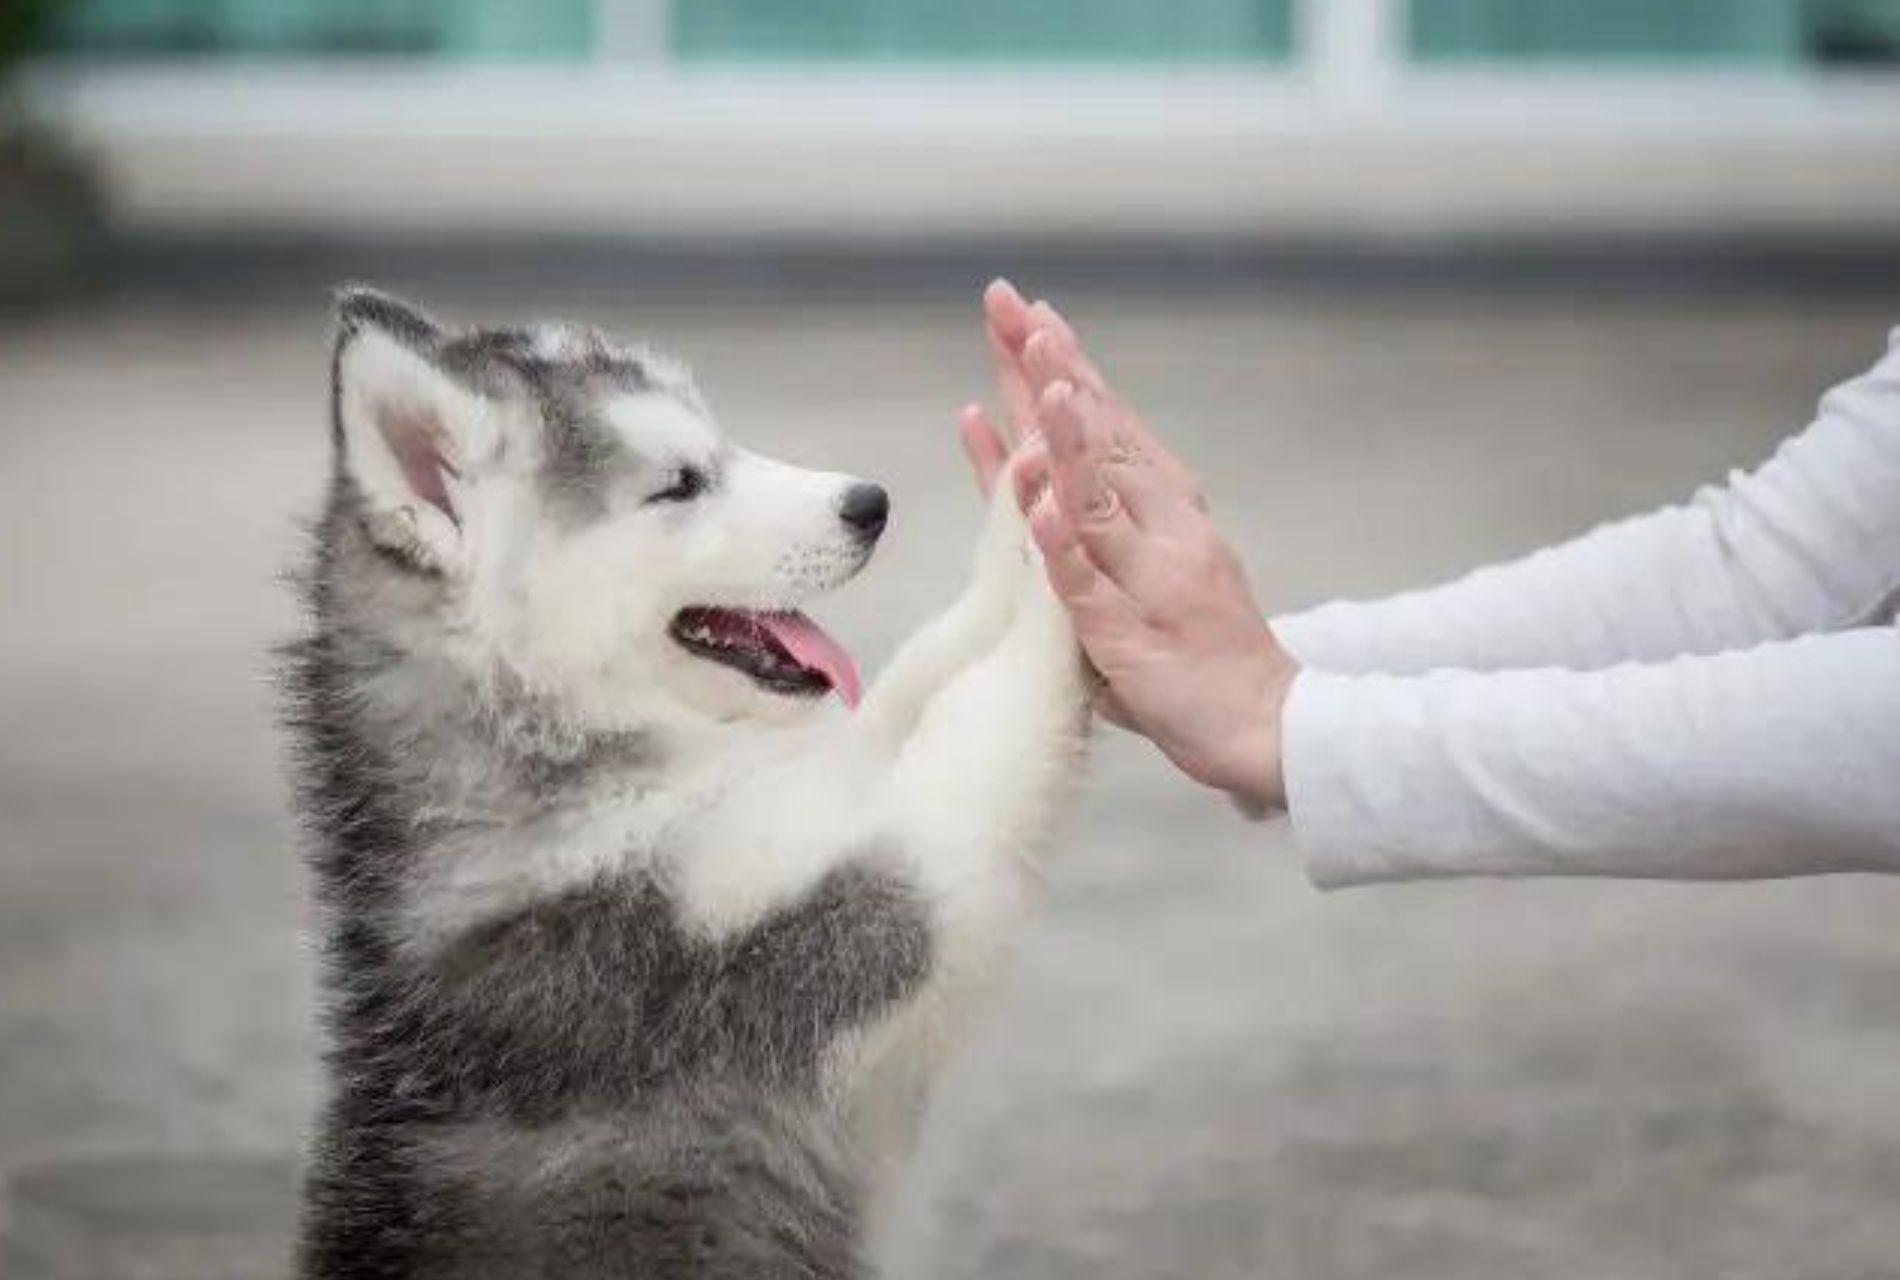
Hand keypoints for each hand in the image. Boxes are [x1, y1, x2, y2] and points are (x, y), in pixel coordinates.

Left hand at [963, 280, 1299, 813]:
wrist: (1264, 723)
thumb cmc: (1194, 644)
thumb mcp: (1142, 562)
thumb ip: (1087, 511)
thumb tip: (1029, 452)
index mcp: (1164, 506)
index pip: (1105, 422)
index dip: (1064, 366)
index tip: (1028, 311)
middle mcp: (1163, 526)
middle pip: (1096, 438)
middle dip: (1051, 371)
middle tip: (1012, 308)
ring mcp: (1148, 578)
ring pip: (1098, 498)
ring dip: (1067, 438)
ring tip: (1039, 380)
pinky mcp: (1131, 634)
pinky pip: (1090, 586)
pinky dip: (1064, 545)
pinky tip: (1039, 506)